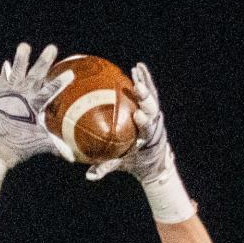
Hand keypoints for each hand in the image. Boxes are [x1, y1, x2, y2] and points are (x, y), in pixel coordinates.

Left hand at [0, 43, 73, 168]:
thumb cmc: (19, 145)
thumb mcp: (39, 144)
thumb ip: (56, 147)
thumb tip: (72, 156)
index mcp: (33, 106)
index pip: (50, 91)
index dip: (60, 82)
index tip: (70, 73)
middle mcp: (21, 96)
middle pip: (35, 75)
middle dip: (44, 61)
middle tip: (52, 48)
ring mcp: (9, 94)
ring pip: (17, 72)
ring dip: (21, 59)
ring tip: (24, 45)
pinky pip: (3, 81)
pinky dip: (5, 72)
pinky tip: (7, 63)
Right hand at [86, 63, 172, 183]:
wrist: (152, 160)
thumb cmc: (134, 163)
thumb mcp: (121, 165)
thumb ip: (106, 168)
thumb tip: (89, 175)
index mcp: (147, 139)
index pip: (147, 129)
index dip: (144, 121)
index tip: (138, 115)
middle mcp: (153, 125)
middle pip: (152, 110)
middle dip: (146, 99)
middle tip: (138, 88)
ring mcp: (154, 115)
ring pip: (152, 97)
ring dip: (145, 83)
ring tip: (136, 70)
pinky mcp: (152, 108)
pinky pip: (149, 91)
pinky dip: (145, 79)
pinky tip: (138, 67)